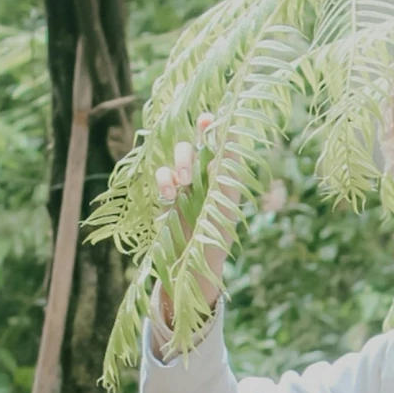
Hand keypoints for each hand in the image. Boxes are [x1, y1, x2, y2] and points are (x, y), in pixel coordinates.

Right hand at [152, 115, 228, 336]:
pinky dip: (164, 180)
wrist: (190, 275)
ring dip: (178, 165)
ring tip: (180, 183)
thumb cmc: (213, 247)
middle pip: (197, 147)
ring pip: (178, 159)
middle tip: (190, 172)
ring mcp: (187, 189)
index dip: (216, 128)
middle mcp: (208, 181)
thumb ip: (224, 177)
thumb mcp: (222, 211)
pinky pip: (163, 178)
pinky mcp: (169, 200)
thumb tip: (230, 141)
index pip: (222, 146)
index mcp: (227, 181)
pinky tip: (168, 193)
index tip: (209, 117)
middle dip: (191, 152)